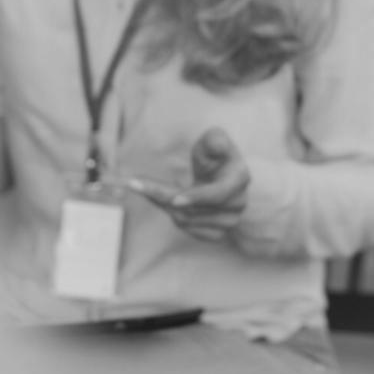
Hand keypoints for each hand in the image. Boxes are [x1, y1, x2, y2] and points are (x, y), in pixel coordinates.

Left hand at [129, 127, 249, 242]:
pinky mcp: (216, 234)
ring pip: (185, 219)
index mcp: (240, 179)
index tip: (174, 198)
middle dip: (162, 196)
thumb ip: (214, 140)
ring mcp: (229, 222)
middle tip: (134, 183)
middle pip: (193, 209)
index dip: (197, 197)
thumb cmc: (214, 156)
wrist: (221, 179)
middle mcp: (238, 204)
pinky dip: (170, 213)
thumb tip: (217, 144)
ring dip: (163, 203)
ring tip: (149, 186)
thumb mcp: (213, 140)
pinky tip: (163, 199)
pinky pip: (186, 228)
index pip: (218, 194)